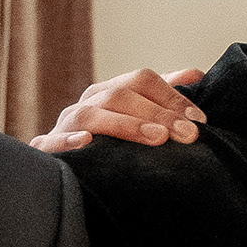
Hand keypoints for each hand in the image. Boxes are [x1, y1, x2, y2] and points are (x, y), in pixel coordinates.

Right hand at [30, 64, 205, 153]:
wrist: (74, 172)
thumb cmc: (116, 144)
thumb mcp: (142, 120)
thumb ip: (166, 97)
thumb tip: (196, 74)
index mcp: (111, 91)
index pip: (143, 80)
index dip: (173, 97)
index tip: (200, 121)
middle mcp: (88, 102)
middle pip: (121, 95)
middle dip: (159, 113)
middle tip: (187, 135)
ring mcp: (66, 124)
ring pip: (91, 114)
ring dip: (125, 125)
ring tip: (156, 137)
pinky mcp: (46, 148)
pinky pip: (51, 142)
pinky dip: (68, 141)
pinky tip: (88, 143)